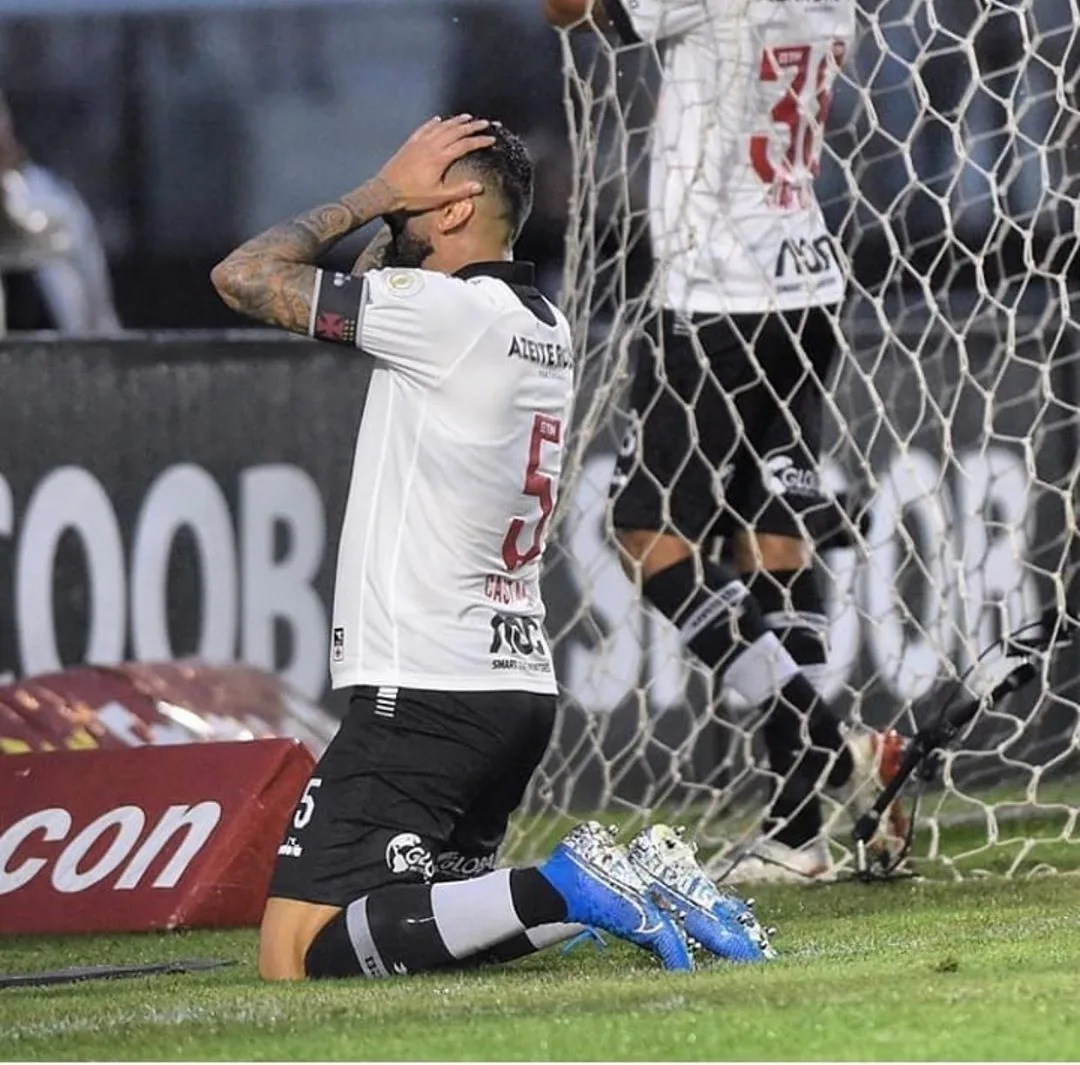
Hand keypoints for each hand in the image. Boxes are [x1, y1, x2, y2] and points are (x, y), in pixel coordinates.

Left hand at [374, 115, 494, 213]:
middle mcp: (431, 146)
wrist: (386, 191)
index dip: (479, 141)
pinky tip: (438, 119)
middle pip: (455, 131)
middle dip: (471, 126)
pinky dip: (433, 123)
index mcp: (440, 158)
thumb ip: (459, 191)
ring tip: (466, 117)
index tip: (491, 139)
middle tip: (484, 123)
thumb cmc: (413, 197)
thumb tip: (479, 186)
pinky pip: (424, 128)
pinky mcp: (410, 143)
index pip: (465, 145)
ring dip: (455, 121)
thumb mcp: (438, 198)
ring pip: (441, 127)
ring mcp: (420, 142)